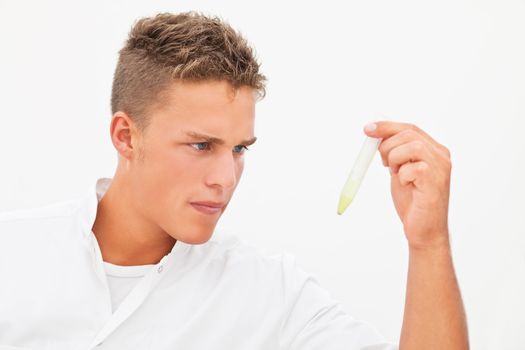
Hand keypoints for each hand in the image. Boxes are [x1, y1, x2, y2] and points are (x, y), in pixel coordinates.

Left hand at [364, 121, 451, 249]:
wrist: (424, 230)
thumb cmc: (413, 202)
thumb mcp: (399, 171)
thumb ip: (394, 154)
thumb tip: (377, 136)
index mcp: (434, 150)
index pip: (410, 128)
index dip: (387, 126)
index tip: (367, 129)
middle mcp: (441, 156)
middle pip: (409, 133)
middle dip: (388, 146)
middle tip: (385, 164)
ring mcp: (441, 168)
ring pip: (411, 146)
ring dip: (395, 159)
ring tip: (397, 175)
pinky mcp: (436, 182)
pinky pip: (413, 168)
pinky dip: (403, 175)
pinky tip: (407, 186)